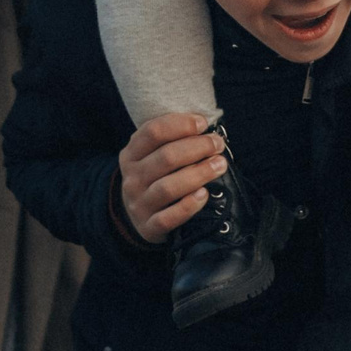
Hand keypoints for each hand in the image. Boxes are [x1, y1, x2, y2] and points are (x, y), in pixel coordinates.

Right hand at [117, 113, 226, 243]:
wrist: (135, 217)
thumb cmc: (153, 177)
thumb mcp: (151, 155)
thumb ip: (171, 140)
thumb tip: (203, 125)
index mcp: (131, 154)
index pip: (153, 132)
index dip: (181, 124)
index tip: (203, 123)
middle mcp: (132, 179)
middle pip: (166, 157)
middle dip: (197, 147)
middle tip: (217, 144)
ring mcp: (139, 204)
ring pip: (168, 188)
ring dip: (199, 174)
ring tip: (220, 165)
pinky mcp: (149, 227)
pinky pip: (168, 218)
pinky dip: (188, 206)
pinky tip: (204, 194)